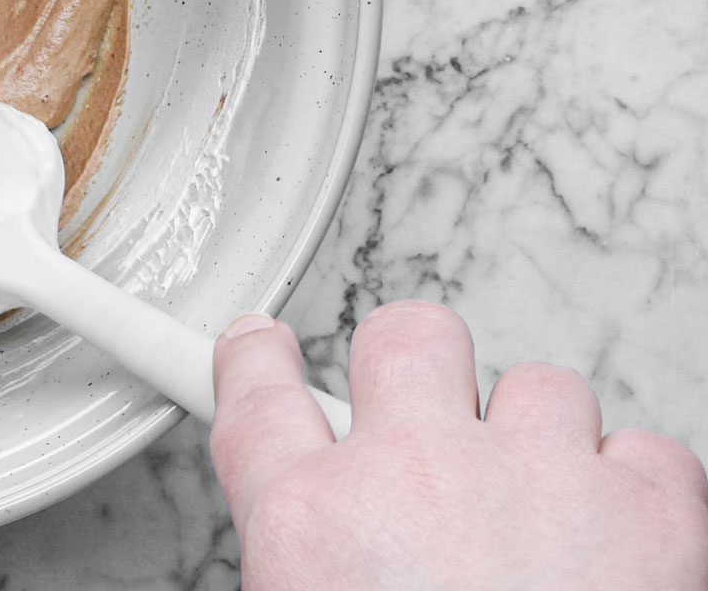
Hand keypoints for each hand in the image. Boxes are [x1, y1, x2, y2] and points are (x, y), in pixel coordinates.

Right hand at [212, 302, 707, 589]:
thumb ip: (312, 568)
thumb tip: (318, 557)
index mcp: (311, 527)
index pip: (257, 397)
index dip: (257, 359)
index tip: (262, 346)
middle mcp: (412, 476)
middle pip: (405, 340)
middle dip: (419, 369)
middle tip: (432, 420)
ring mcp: (534, 477)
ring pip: (537, 387)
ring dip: (539, 441)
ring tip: (542, 520)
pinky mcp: (650, 507)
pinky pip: (647, 451)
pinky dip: (637, 490)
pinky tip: (619, 547)